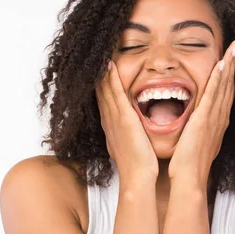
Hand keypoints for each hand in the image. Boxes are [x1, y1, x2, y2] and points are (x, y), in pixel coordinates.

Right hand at [96, 60, 158, 181]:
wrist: (138, 177)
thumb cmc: (139, 166)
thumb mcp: (131, 147)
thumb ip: (131, 137)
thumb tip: (133, 133)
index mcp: (112, 127)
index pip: (104, 101)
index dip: (101, 86)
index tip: (100, 72)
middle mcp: (109, 121)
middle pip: (100, 93)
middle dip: (98, 76)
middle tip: (95, 59)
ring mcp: (114, 119)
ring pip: (104, 90)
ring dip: (102, 72)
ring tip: (100, 56)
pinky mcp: (123, 118)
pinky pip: (115, 94)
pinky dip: (111, 79)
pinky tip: (109, 65)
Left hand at [168, 38, 234, 183]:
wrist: (188, 180)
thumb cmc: (188, 166)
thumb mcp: (194, 144)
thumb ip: (195, 131)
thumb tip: (193, 125)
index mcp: (215, 123)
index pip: (224, 94)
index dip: (228, 75)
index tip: (230, 59)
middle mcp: (219, 119)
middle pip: (228, 86)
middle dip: (233, 64)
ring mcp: (214, 119)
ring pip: (224, 86)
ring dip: (229, 65)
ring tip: (233, 47)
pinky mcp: (204, 120)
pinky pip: (214, 95)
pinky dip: (219, 79)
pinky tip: (222, 64)